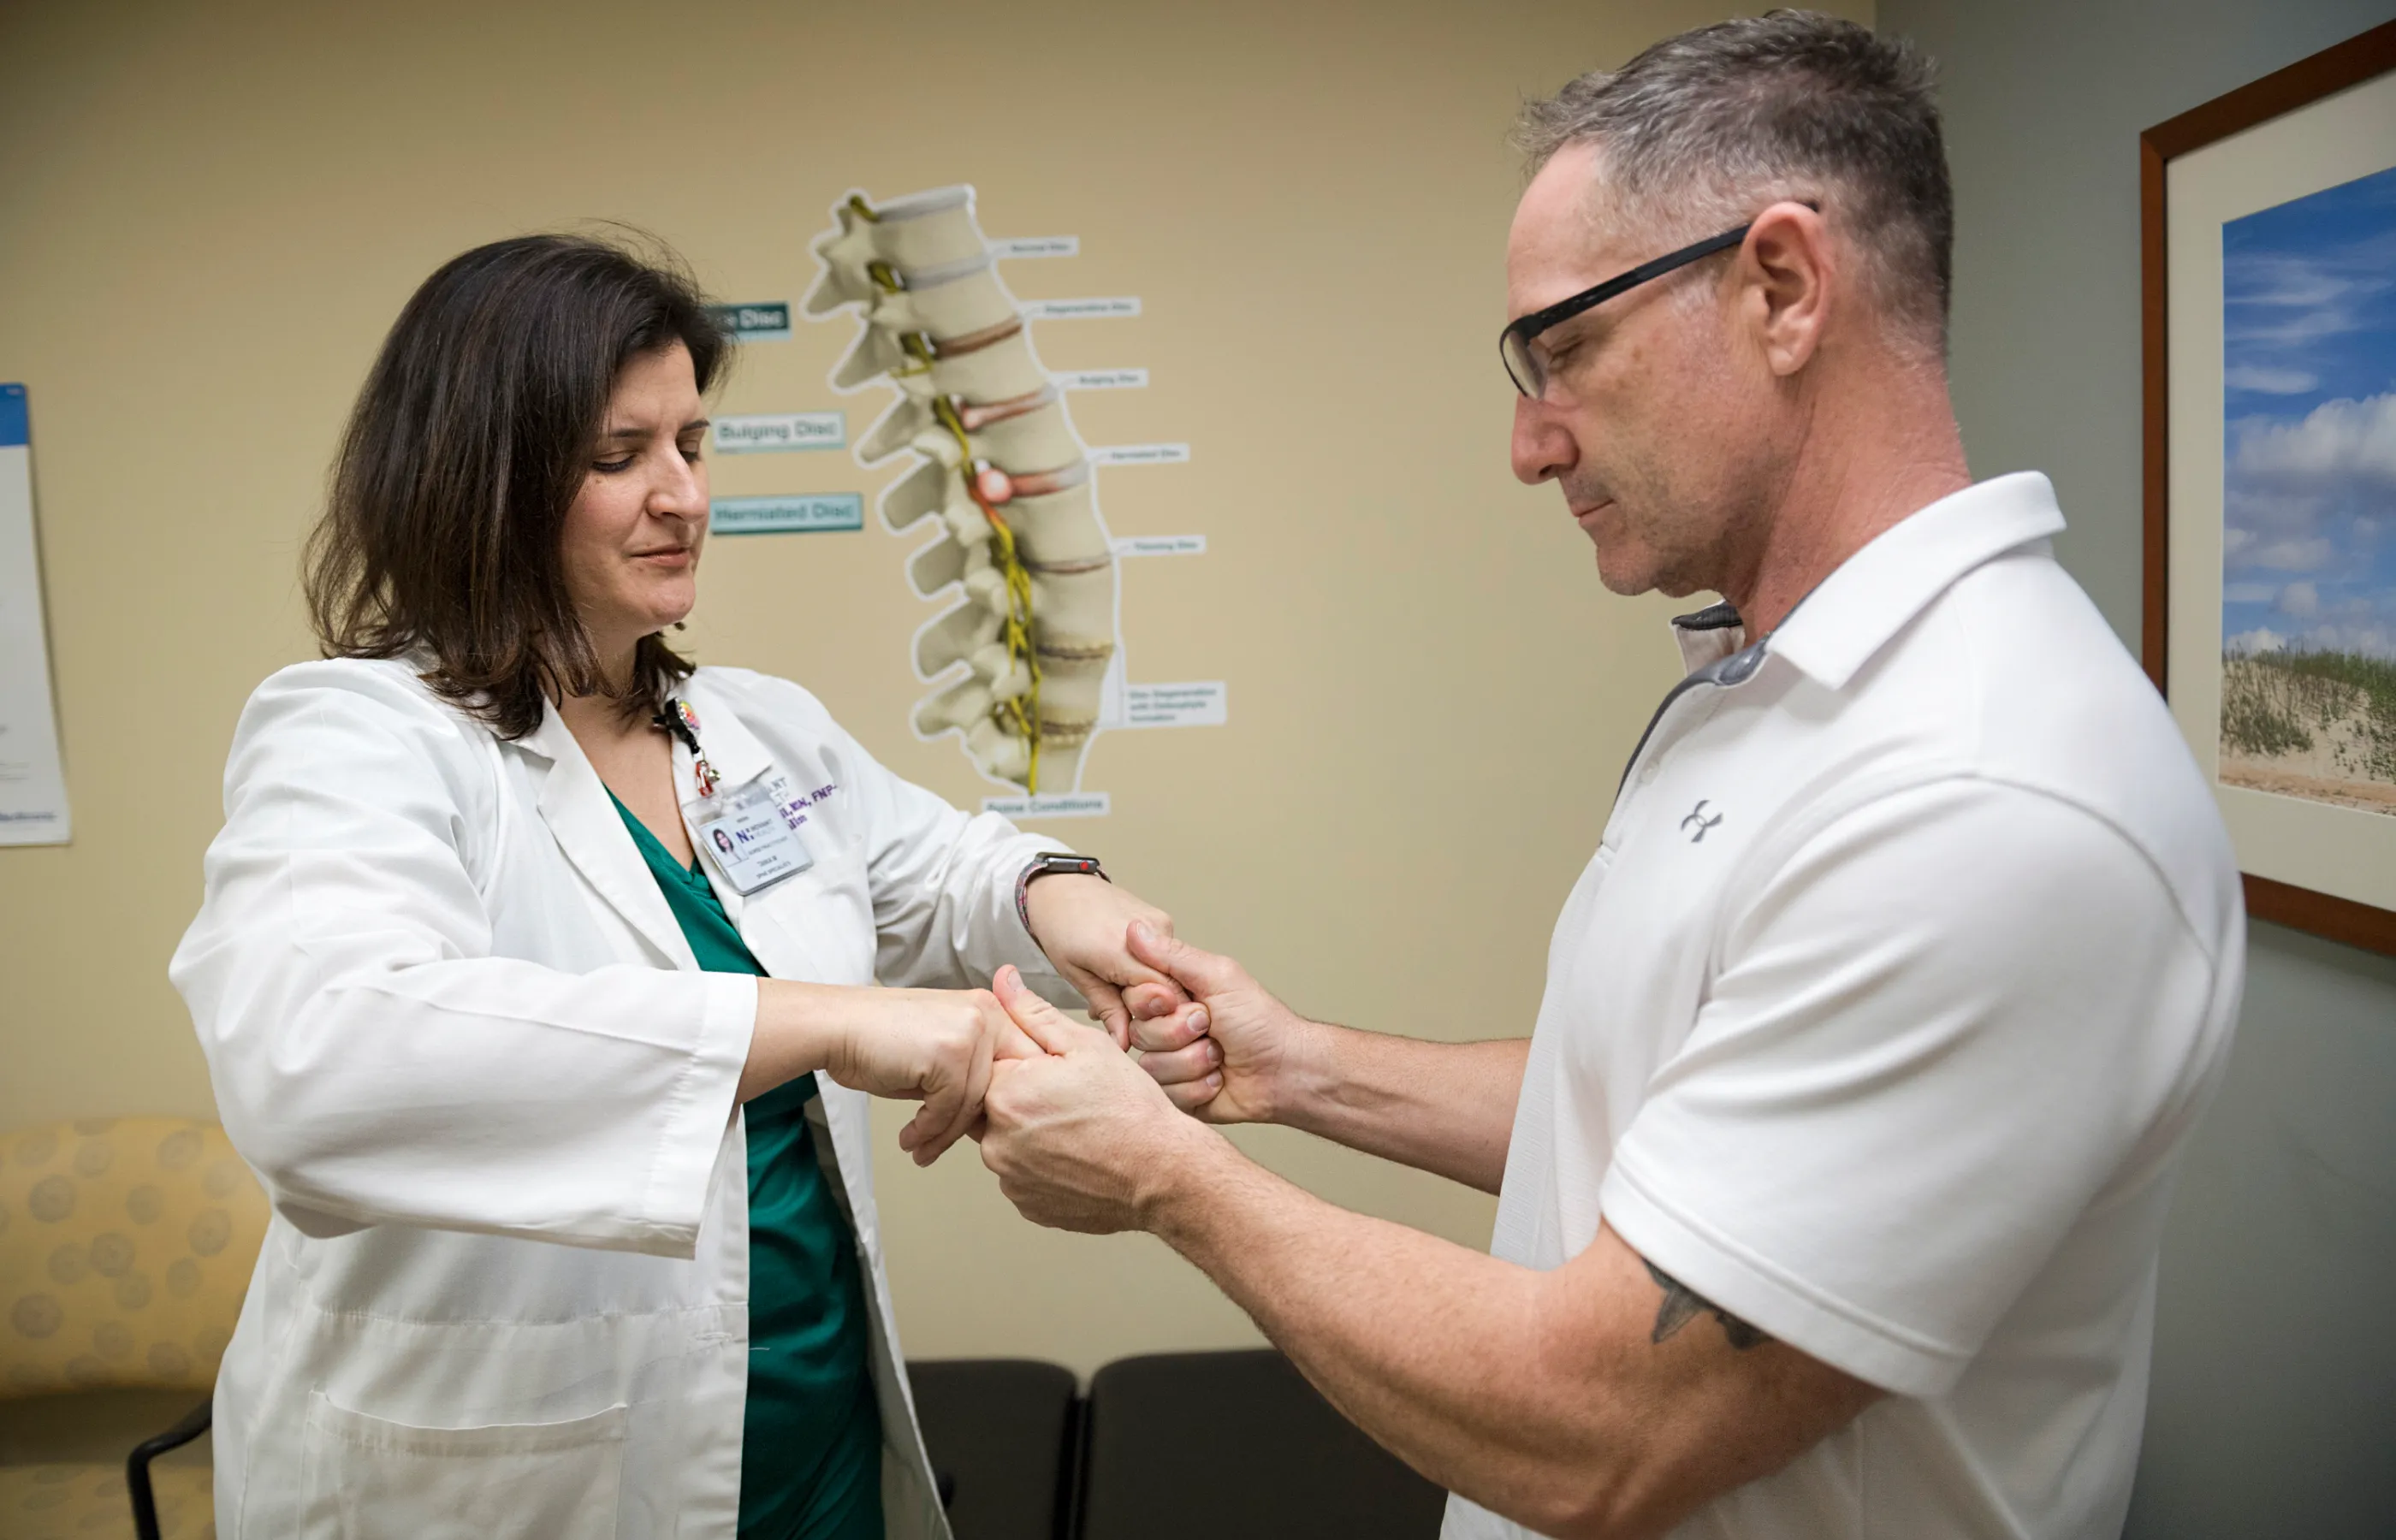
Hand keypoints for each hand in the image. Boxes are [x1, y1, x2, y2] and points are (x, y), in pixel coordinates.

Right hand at [765, 982, 1038, 1165]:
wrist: (836, 1027)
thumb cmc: (881, 1041)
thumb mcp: (941, 1049)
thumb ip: (974, 1071)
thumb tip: (999, 1113)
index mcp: (990, 1009)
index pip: (1023, 1063)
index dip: (1009, 1102)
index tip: (989, 1131)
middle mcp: (987, 1015)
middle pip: (1003, 1087)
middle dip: (979, 1124)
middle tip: (951, 1143)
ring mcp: (970, 1032)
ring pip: (974, 1103)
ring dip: (945, 1135)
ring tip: (923, 1148)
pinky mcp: (949, 1053)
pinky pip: (948, 1109)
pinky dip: (927, 1130)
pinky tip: (909, 1136)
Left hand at [979, 966, 1206, 1232]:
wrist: (1163, 1173)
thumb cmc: (1130, 1108)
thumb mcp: (1086, 1046)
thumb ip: (1034, 1012)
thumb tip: (1002, 980)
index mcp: (1003, 1093)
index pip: (995, 1065)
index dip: (1030, 1063)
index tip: (1060, 1074)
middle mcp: (995, 1141)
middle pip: (997, 1105)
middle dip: (1028, 1098)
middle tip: (1075, 1102)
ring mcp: (1010, 1178)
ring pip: (1010, 1141)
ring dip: (1034, 1133)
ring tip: (1081, 1129)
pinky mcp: (1027, 1205)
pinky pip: (1025, 1175)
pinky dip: (1046, 1164)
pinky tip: (1079, 1155)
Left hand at [1022, 874, 1199, 1046]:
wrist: (1061, 888)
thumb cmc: (1061, 928)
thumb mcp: (1076, 975)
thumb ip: (1107, 1008)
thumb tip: (1126, 1044)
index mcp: (1123, 948)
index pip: (1163, 997)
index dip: (1155, 1018)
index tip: (1138, 1028)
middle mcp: (1152, 932)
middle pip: (1171, 987)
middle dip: (1153, 1008)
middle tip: (1123, 1013)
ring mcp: (1162, 923)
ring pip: (1171, 974)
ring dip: (1151, 990)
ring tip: (1118, 990)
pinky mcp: (1164, 921)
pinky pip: (1167, 958)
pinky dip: (1151, 972)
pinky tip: (1126, 974)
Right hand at [1118, 922, 1320, 1123]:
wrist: (1285, 1072)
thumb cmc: (1261, 1022)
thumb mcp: (1218, 978)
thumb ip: (1173, 956)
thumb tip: (1135, 928)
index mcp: (1176, 997)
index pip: (1134, 998)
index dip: (1152, 1003)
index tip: (1179, 1001)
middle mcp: (1170, 1028)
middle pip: (1140, 1034)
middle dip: (1179, 1034)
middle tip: (1210, 1028)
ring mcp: (1173, 1062)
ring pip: (1152, 1067)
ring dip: (1193, 1062)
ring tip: (1219, 1057)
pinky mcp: (1179, 1094)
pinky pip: (1167, 1093)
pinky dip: (1198, 1086)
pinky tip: (1218, 1079)